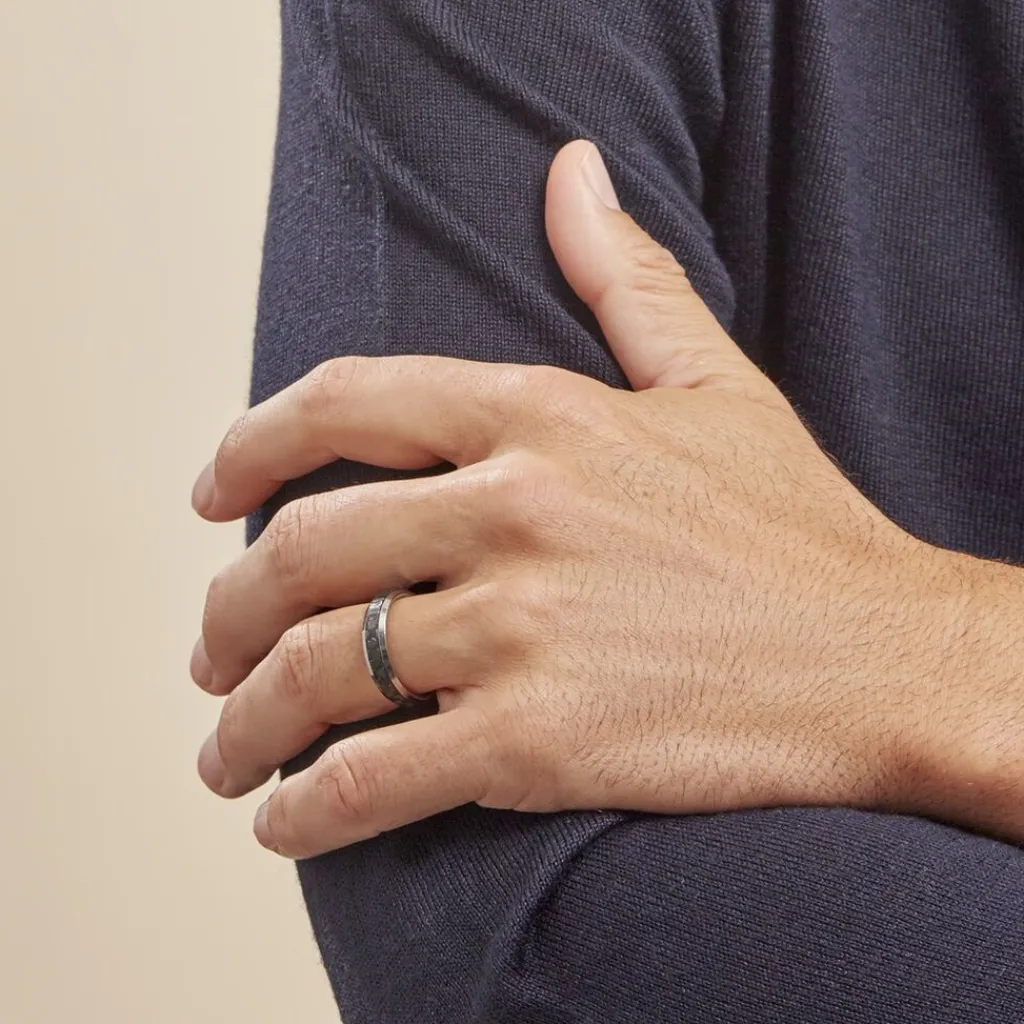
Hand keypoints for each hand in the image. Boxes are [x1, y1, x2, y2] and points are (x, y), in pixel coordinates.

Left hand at [191, 140, 960, 858]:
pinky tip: (284, 822)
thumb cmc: (792, 526)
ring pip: (318, 671)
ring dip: (246, 721)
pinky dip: (307, 809)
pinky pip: (374, 777)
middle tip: (210, 652)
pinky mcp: (539, 740)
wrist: (880, 657)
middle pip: (302, 551)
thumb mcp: (711, 380)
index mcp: (539, 417)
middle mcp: (513, 510)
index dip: (249, 447)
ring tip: (225, 752)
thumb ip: (626, 277)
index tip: (211, 495)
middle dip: (229, 612)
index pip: (343, 404)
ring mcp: (520, 627)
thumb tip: (574, 173)